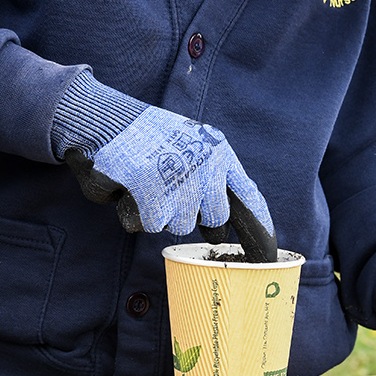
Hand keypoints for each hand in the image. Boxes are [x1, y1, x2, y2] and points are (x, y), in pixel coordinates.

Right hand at [68, 106, 275, 251]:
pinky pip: (152, 224)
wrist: (109, 122)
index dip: (259, 227)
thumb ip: (210, 172)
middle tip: (171, 195)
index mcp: (219, 153)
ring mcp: (182, 183)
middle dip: (193, 214)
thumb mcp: (189, 141)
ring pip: (181, 225)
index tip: (266, 254)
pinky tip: (132, 190)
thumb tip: (222, 221)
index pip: (249, 197)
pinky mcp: (155, 196)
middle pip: (215, 219)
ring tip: (147, 185)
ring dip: (162, 213)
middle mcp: (207, 168)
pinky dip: (138, 213)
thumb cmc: (146, 135)